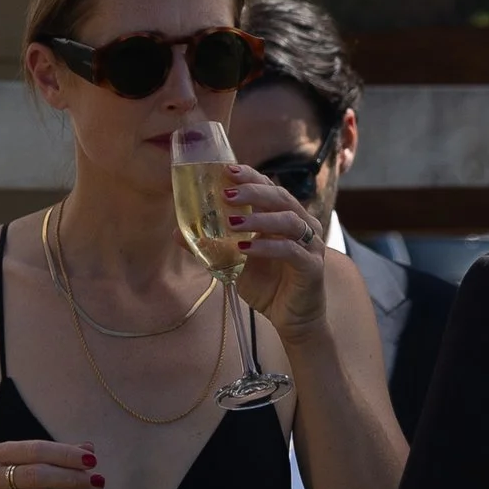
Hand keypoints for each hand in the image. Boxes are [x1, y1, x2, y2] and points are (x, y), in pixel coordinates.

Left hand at [225, 164, 331, 334]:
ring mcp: (310, 245)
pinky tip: (246, 248)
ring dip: (259, 218)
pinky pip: (291, 250)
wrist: (290, 318)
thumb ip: (212, 246)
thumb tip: (177, 233)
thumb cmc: (267, 285)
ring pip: (288, 221)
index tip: (227, 170)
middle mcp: (301, 226)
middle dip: (253, 192)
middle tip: (226, 194)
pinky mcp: (312, 266)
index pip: (269, 188)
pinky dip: (267, 247)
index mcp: (283, 218)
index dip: (250, 178)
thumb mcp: (233, 264)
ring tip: (232, 222)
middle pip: (280, 198)